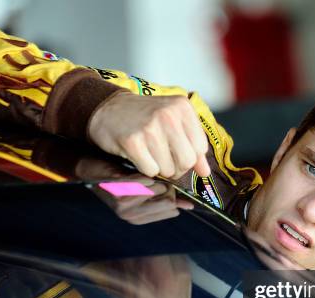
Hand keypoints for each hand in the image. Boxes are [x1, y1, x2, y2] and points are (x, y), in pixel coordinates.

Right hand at [88, 92, 210, 178]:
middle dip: (176, 168)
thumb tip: (205, 172)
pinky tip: (139, 155)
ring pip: (168, 169)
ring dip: (159, 169)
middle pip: (187, 161)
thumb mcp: (173, 123)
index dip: (190, 157)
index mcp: (182, 107)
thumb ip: (192, 146)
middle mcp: (168, 115)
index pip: (200, 148)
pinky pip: (150, 170)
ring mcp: (150, 128)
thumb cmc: (144, 117)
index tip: (177, 153)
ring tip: (150, 154)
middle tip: (164, 159)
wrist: (108, 109)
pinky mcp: (133, 141)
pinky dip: (145, 169)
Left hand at [113, 177, 192, 224]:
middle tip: (150, 176)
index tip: (161, 182)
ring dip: (154, 176)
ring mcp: (126, 207)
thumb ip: (166, 199)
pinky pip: (146, 181)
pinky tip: (133, 170)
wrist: (88, 170)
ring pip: (160, 188)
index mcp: (140, 219)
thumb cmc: (118, 178)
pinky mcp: (120, 194)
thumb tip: (191, 205)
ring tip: (139, 174)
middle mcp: (133, 217)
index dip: (172, 192)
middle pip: (169, 200)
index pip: (173, 209)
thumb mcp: (142, 190)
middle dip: (166, 184)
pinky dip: (144, 172)